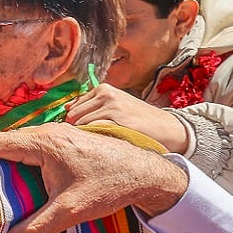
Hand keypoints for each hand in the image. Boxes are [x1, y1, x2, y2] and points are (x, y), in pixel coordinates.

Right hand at [0, 123, 189, 232]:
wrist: (147, 173)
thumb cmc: (108, 187)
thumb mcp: (70, 211)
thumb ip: (37, 226)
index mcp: (44, 144)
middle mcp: (50, 132)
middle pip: (7, 139)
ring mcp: (62, 133)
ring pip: (23, 140)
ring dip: (4, 152)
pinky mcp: (71, 139)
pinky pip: (36, 143)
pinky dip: (20, 153)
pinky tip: (20, 170)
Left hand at [64, 84, 188, 151]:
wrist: (166, 127)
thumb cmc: (137, 118)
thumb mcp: (114, 105)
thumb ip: (91, 105)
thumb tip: (66, 108)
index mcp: (103, 88)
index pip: (73, 106)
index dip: (73, 122)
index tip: (81, 132)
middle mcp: (105, 94)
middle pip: (73, 115)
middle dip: (75, 129)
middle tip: (87, 140)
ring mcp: (111, 106)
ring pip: (81, 124)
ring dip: (84, 136)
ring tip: (97, 142)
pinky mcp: (117, 120)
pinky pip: (93, 131)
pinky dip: (94, 139)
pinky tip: (104, 144)